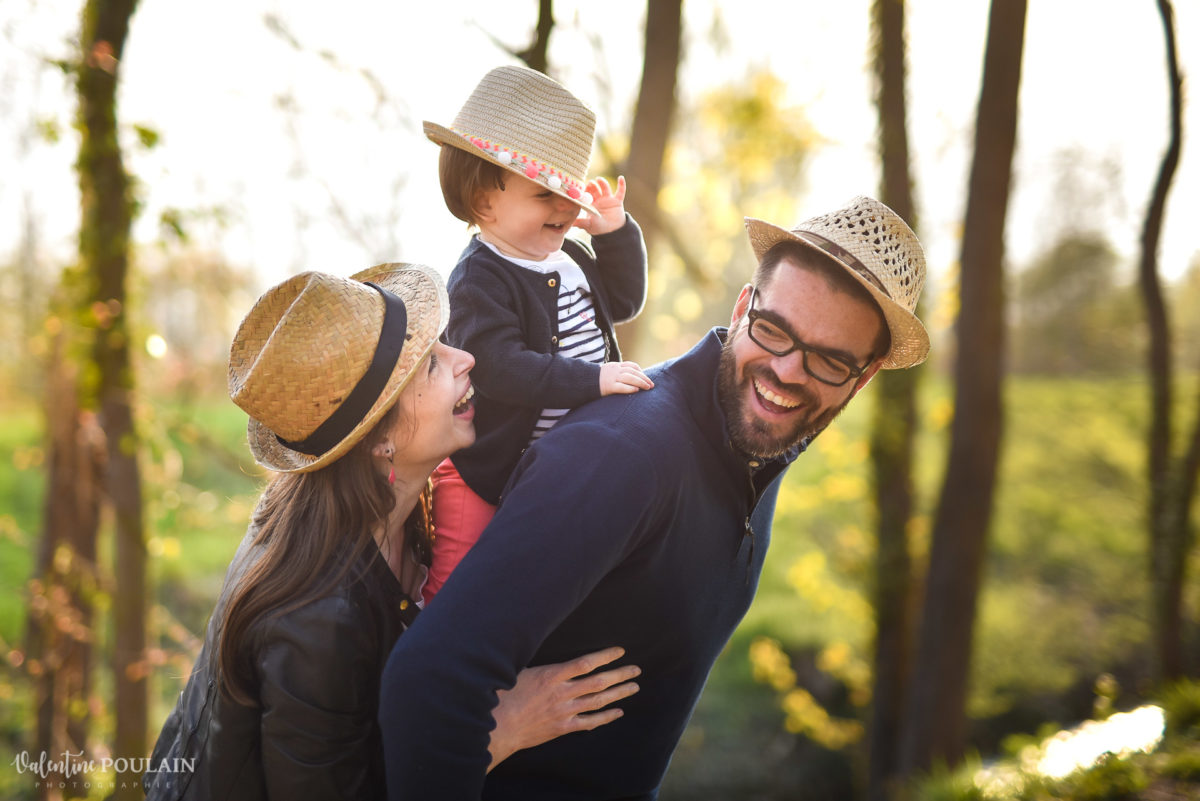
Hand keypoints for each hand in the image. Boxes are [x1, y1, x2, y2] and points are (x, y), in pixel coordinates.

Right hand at [488, 646, 640, 769]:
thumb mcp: (521, 671)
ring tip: (634, 687)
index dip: (605, 656)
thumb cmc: (505, 696)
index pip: (586, 662)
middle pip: (599, 681)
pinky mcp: (563, 727)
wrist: (499, 726)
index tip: (620, 651)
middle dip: (620, 674)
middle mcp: (563, 693)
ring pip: (599, 701)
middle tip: (636, 670)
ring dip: (619, 694)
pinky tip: (618, 712)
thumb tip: (553, 655)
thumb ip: (542, 666)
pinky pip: (590, 722)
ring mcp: (565, 711)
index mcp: (553, 675)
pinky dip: (606, 717)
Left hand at [572, 176, 627, 235]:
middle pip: (595, 189)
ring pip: (605, 188)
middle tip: (590, 182)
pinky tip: (621, 178)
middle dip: (592, 185)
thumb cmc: (598, 228)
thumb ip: (580, 222)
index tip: (581, 188)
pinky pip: (620, 191)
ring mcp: (608, 199)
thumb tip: (570, 223)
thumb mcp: (589, 225)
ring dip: (602, 183)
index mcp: (591, 204)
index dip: (584, 191)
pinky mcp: (617, 201)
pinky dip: (621, 185)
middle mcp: (599, 199)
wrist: (612, 231)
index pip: (587, 195)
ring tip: (599, 179)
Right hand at [600, 361, 653, 395]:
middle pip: (633, 372)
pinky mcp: (609, 386)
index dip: (640, 371)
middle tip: (651, 384)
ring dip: (641, 382)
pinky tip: (636, 390)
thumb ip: (618, 373)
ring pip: (629, 378)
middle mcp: (615, 370)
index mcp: (616, 366)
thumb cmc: (597, 379)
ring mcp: (612, 378)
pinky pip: (621, 387)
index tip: (645, 377)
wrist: (584, 382)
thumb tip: (630, 379)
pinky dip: (630, 388)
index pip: (631, 366)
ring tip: (648, 387)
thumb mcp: (608, 372)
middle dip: (644, 378)